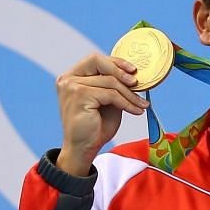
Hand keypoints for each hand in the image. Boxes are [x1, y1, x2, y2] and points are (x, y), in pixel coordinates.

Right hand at [54, 53, 144, 174]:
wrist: (83, 149)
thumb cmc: (95, 127)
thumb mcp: (107, 101)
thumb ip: (113, 86)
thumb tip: (133, 74)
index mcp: (72, 77)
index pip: (95, 60)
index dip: (116, 62)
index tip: (133, 71)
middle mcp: (68, 79)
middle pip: (99, 62)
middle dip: (121, 71)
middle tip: (137, 83)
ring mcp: (71, 87)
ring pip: (109, 81)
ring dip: (129, 94)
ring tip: (141, 104)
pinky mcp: (79, 96)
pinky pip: (110, 94)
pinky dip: (126, 102)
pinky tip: (135, 111)